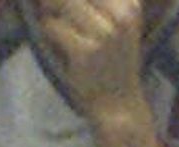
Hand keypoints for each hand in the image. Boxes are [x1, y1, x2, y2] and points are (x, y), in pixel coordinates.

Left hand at [32, 0, 160, 146]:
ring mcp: (104, 35)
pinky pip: (54, 27)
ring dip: (50, 10)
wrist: (119, 105)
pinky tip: (54, 39)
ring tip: (52, 20)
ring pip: (63, 5)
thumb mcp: (120, 26)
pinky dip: (48, 30)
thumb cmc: (116, 63)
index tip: (64, 5)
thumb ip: (103, 4)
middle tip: (47, 5)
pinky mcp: (85, 52)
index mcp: (131, 7)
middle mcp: (121, 18)